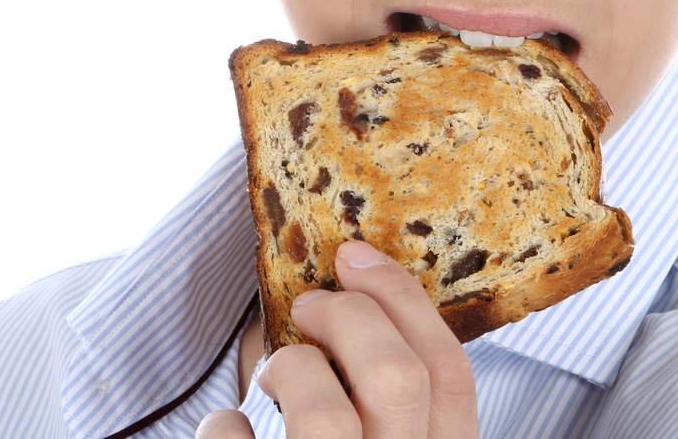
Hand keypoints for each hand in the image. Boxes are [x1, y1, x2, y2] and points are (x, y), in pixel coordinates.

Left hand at [196, 237, 479, 437]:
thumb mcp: (393, 437)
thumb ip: (392, 398)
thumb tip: (357, 293)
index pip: (452, 375)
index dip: (406, 302)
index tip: (358, 256)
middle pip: (398, 379)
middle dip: (349, 319)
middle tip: (310, 305)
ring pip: (327, 419)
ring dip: (292, 370)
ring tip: (274, 374)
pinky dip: (224, 426)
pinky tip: (228, 428)